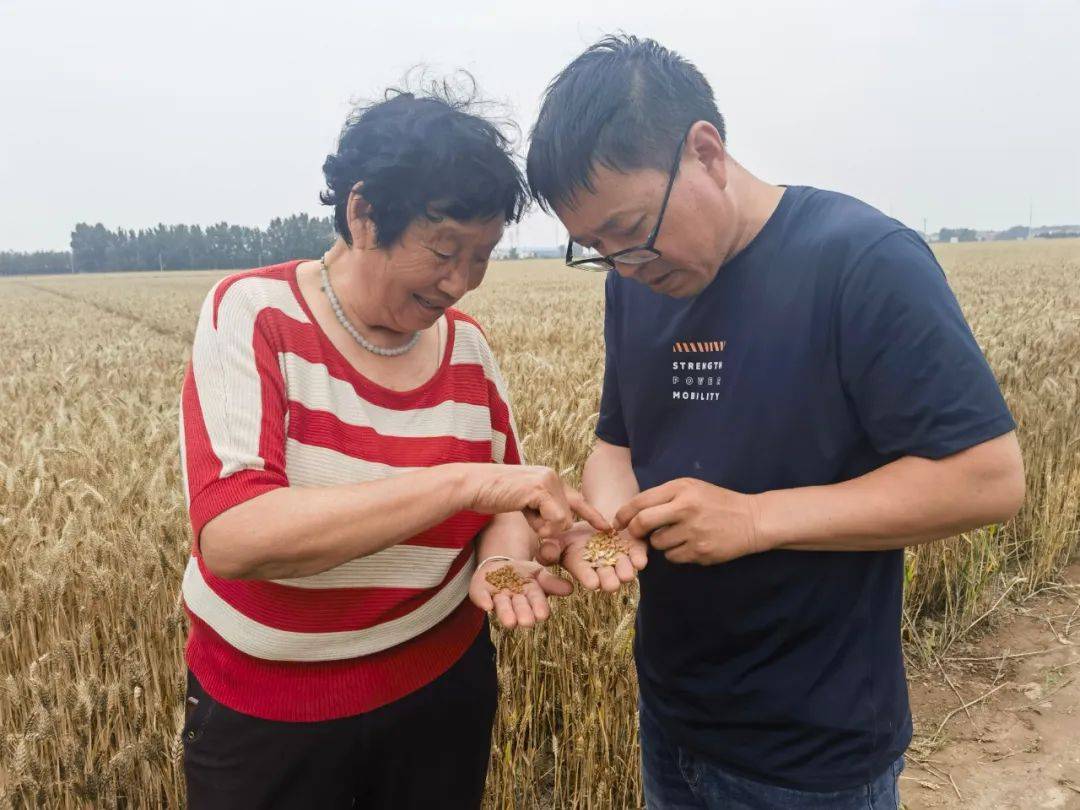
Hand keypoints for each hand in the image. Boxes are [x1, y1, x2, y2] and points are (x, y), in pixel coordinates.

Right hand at [464, 464, 609, 538]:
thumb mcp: (524, 500)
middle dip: (549, 526)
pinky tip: (523, 510)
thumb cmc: (493, 495)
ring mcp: (548, 480)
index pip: (577, 500)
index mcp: (551, 478)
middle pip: (568, 516)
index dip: (591, 515)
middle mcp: (553, 476)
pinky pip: (555, 519)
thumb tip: (558, 524)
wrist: (473, 485)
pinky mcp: (540, 489)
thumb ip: (542, 507)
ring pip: (564, 520)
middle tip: (528, 516)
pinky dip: (541, 525)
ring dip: (543, 527)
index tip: (606, 527)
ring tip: (523, 511)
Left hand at [469, 558, 573, 628]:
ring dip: (505, 613)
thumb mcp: (540, 574)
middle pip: (518, 608)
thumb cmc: (524, 573)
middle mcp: (512, 600)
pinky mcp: (479, 590)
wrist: (501, 564)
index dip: (539, 608)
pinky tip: (487, 605)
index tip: (542, 615)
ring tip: (510, 622)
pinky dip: (483, 600)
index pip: (536, 603)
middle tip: (526, 622)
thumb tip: (570, 589)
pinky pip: (479, 595)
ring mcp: (496, 596)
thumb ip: (552, 582)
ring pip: (501, 606)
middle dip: (522, 614)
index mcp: (530, 596)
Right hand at [537, 521, 647, 591]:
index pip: (586, 575)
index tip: (592, 583)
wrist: (598, 520)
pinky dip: (639, 558)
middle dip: (609, 582)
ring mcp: (621, 561)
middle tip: (611, 585)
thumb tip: (547, 553)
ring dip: (625, 571)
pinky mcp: (636, 551)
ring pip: (625, 570)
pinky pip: (639, 556)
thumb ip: (550, 548)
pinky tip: (640, 561)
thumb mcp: (559, 537)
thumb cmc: (574, 533)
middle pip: (608, 579)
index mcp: (583, 568)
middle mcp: (603, 569)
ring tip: (626, 574)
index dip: (589, 579)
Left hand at [614, 478, 762, 564]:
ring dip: (660, 542)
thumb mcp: (692, 488)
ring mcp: (693, 532)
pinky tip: (690, 544)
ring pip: (658, 543)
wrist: (752, 520)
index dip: (624, 513)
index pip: (641, 501)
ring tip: (677, 534)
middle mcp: (686, 509)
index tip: (618, 521)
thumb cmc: (717, 502)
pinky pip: (673, 557)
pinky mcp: (700, 552)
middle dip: (634, 530)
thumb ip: (665, 496)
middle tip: (636, 533)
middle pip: (643, 523)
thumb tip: (633, 512)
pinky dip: (676, 553)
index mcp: (681, 489)